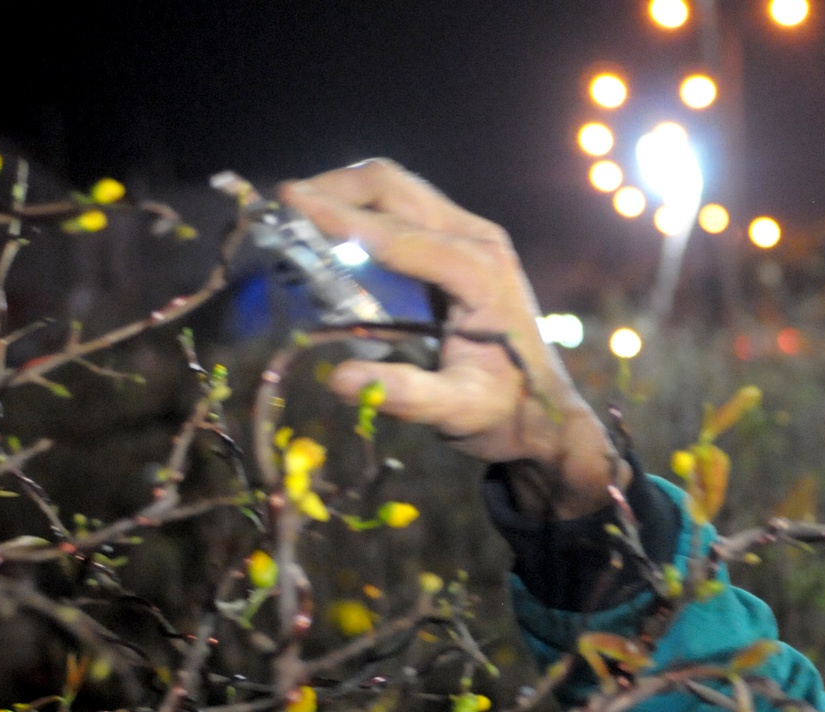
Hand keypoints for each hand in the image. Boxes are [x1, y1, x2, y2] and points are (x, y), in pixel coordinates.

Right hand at [278, 159, 621, 518]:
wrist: (542, 412)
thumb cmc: (501, 412)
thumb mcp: (458, 411)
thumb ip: (406, 394)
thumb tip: (339, 379)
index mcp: (480, 273)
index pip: (398, 233)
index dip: (340, 218)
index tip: (287, 204)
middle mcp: (479, 241)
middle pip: (393, 187)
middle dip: (334, 189)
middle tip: (282, 205)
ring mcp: (472, 236)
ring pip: (396, 188)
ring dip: (344, 194)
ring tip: (296, 214)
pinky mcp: (461, 243)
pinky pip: (401, 208)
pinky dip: (360, 209)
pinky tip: (329, 232)